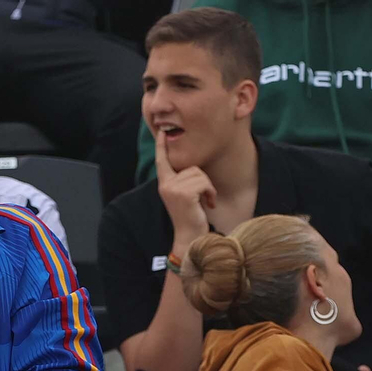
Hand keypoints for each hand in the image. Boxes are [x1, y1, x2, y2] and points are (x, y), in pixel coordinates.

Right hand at [155, 130, 216, 246]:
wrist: (189, 236)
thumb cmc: (190, 216)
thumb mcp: (183, 195)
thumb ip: (183, 181)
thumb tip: (193, 169)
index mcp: (164, 183)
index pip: (162, 161)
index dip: (161, 146)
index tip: (161, 132)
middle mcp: (166, 184)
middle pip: (192, 167)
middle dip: (203, 181)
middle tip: (203, 197)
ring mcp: (173, 189)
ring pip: (200, 174)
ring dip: (208, 188)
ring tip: (204, 201)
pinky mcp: (184, 193)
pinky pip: (204, 182)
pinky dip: (210, 193)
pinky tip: (208, 204)